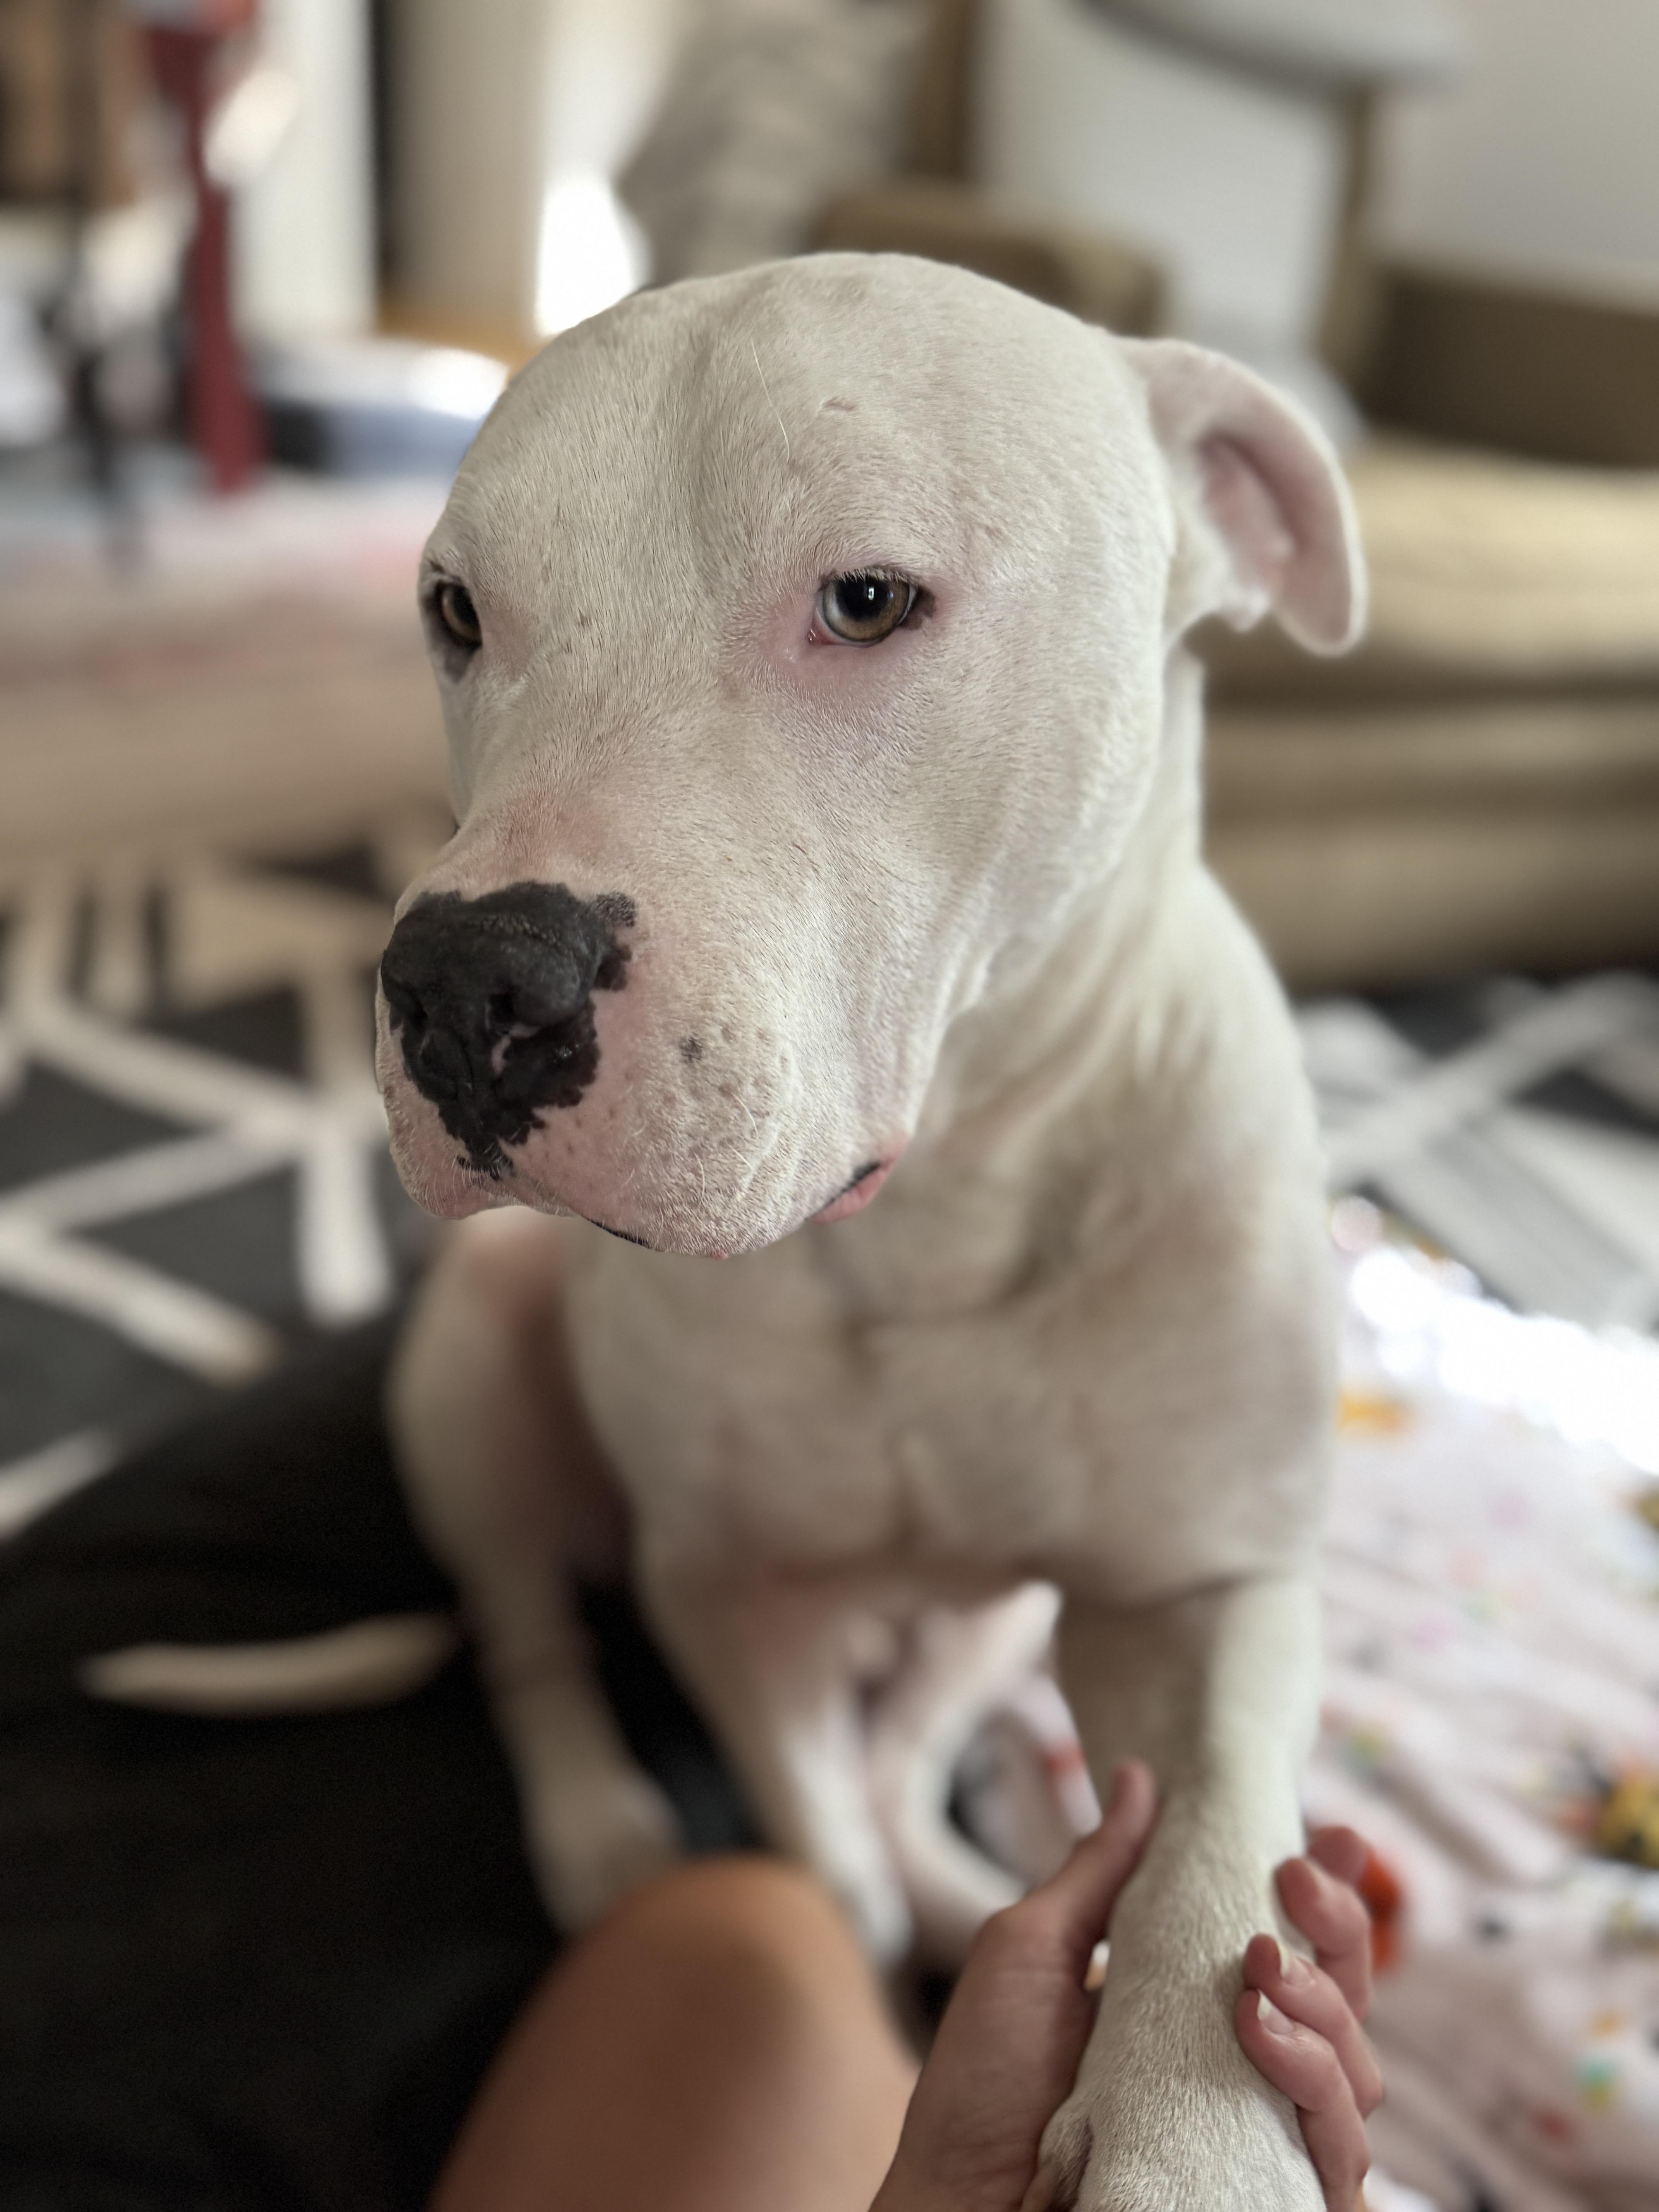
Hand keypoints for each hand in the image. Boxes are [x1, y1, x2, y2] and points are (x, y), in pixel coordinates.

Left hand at [872, 1775, 1382, 2211]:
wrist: (958, 2198)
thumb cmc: (979, 2084)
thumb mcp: (1029, 1951)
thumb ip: (1096, 1871)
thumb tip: (1141, 1777)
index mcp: (1197, 2002)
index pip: (1296, 1943)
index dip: (1329, 1894)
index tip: (1330, 1838)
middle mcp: (1244, 2069)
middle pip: (1347, 2001)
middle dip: (1338, 1934)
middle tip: (1288, 1890)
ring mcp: (1259, 2140)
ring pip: (1359, 2078)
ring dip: (1325, 2013)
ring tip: (1257, 1986)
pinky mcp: (1263, 2197)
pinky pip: (1345, 2165)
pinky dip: (1324, 2103)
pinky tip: (1268, 2048)